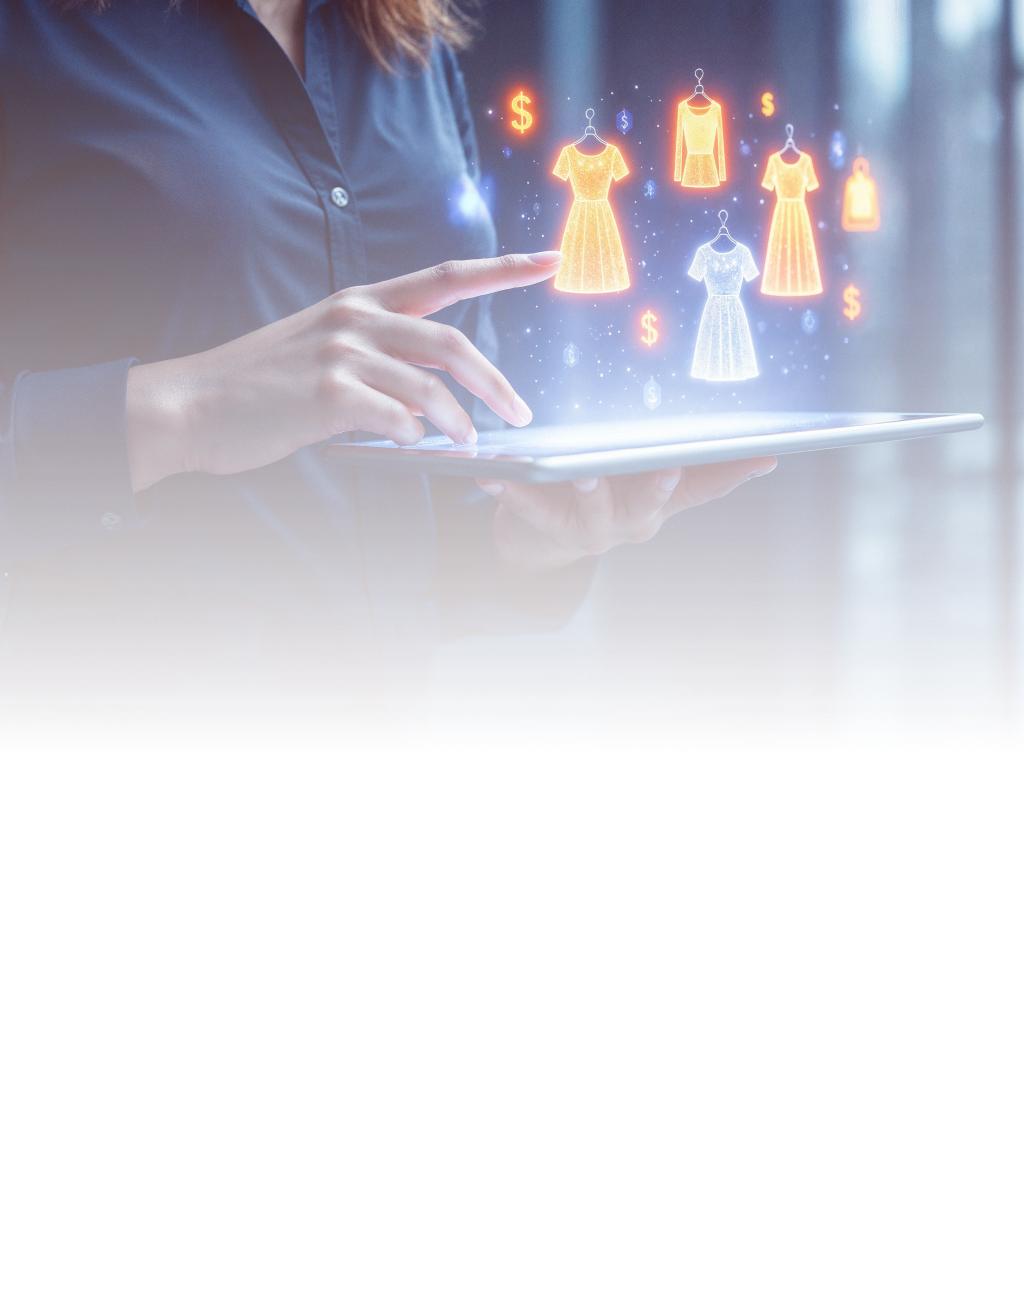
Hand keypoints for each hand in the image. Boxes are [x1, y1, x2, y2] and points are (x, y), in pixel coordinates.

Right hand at [125, 252, 561, 491]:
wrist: (195, 404)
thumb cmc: (264, 385)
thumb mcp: (325, 351)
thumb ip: (381, 360)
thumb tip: (433, 396)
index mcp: (361, 302)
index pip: (446, 276)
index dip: (503, 269)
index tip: (548, 261)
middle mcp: (356, 318)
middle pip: (452, 342)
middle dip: (496, 381)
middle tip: (521, 411)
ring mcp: (340, 354)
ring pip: (428, 387)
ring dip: (457, 421)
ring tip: (466, 442)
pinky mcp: (325, 395)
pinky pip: (394, 419)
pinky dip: (411, 437)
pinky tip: (405, 445)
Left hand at [478, 457, 777, 590]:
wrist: (540, 538)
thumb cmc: (599, 489)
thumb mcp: (641, 475)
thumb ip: (680, 458)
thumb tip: (736, 427)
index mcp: (660, 500)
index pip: (705, 486)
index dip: (734, 473)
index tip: (764, 454)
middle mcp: (634, 519)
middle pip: (653, 502)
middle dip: (660, 485)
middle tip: (667, 467)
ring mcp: (593, 529)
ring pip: (597, 509)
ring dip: (591, 489)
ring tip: (581, 470)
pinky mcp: (550, 529)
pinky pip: (531, 509)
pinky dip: (512, 492)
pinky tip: (494, 475)